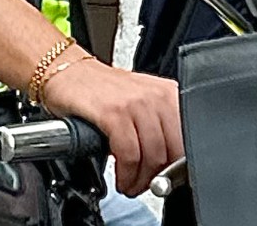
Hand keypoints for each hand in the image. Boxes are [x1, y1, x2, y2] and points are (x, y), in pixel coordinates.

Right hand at [42, 53, 183, 196]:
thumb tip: (174, 162)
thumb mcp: (140, 103)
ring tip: (131, 184)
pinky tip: (120, 177)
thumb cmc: (101, 90)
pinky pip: (129, 154)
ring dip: (141, 180)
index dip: (179, 166)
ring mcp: (133, 102)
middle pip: (173, 151)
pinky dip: (126, 174)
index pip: (189, 139)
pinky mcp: (112, 112)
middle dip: (159, 177)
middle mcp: (154, 95)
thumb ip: (159, 125)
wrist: (67, 72)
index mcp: (166, 92)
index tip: (167, 177)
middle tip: (146, 185)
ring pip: (153, 156)